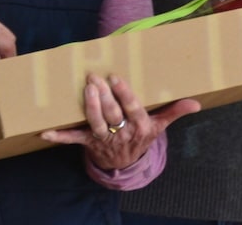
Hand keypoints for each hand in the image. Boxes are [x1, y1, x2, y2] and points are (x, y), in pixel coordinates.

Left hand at [40, 74, 199, 170]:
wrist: (126, 164)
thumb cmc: (142, 137)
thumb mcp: (160, 126)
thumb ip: (175, 111)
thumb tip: (196, 103)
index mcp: (140, 126)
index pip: (132, 108)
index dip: (124, 94)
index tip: (116, 78)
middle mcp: (122, 132)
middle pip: (112, 113)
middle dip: (103, 96)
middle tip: (96, 77)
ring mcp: (104, 138)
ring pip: (95, 122)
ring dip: (89, 106)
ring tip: (86, 88)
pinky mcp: (88, 142)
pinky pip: (73, 139)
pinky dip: (59, 136)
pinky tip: (45, 131)